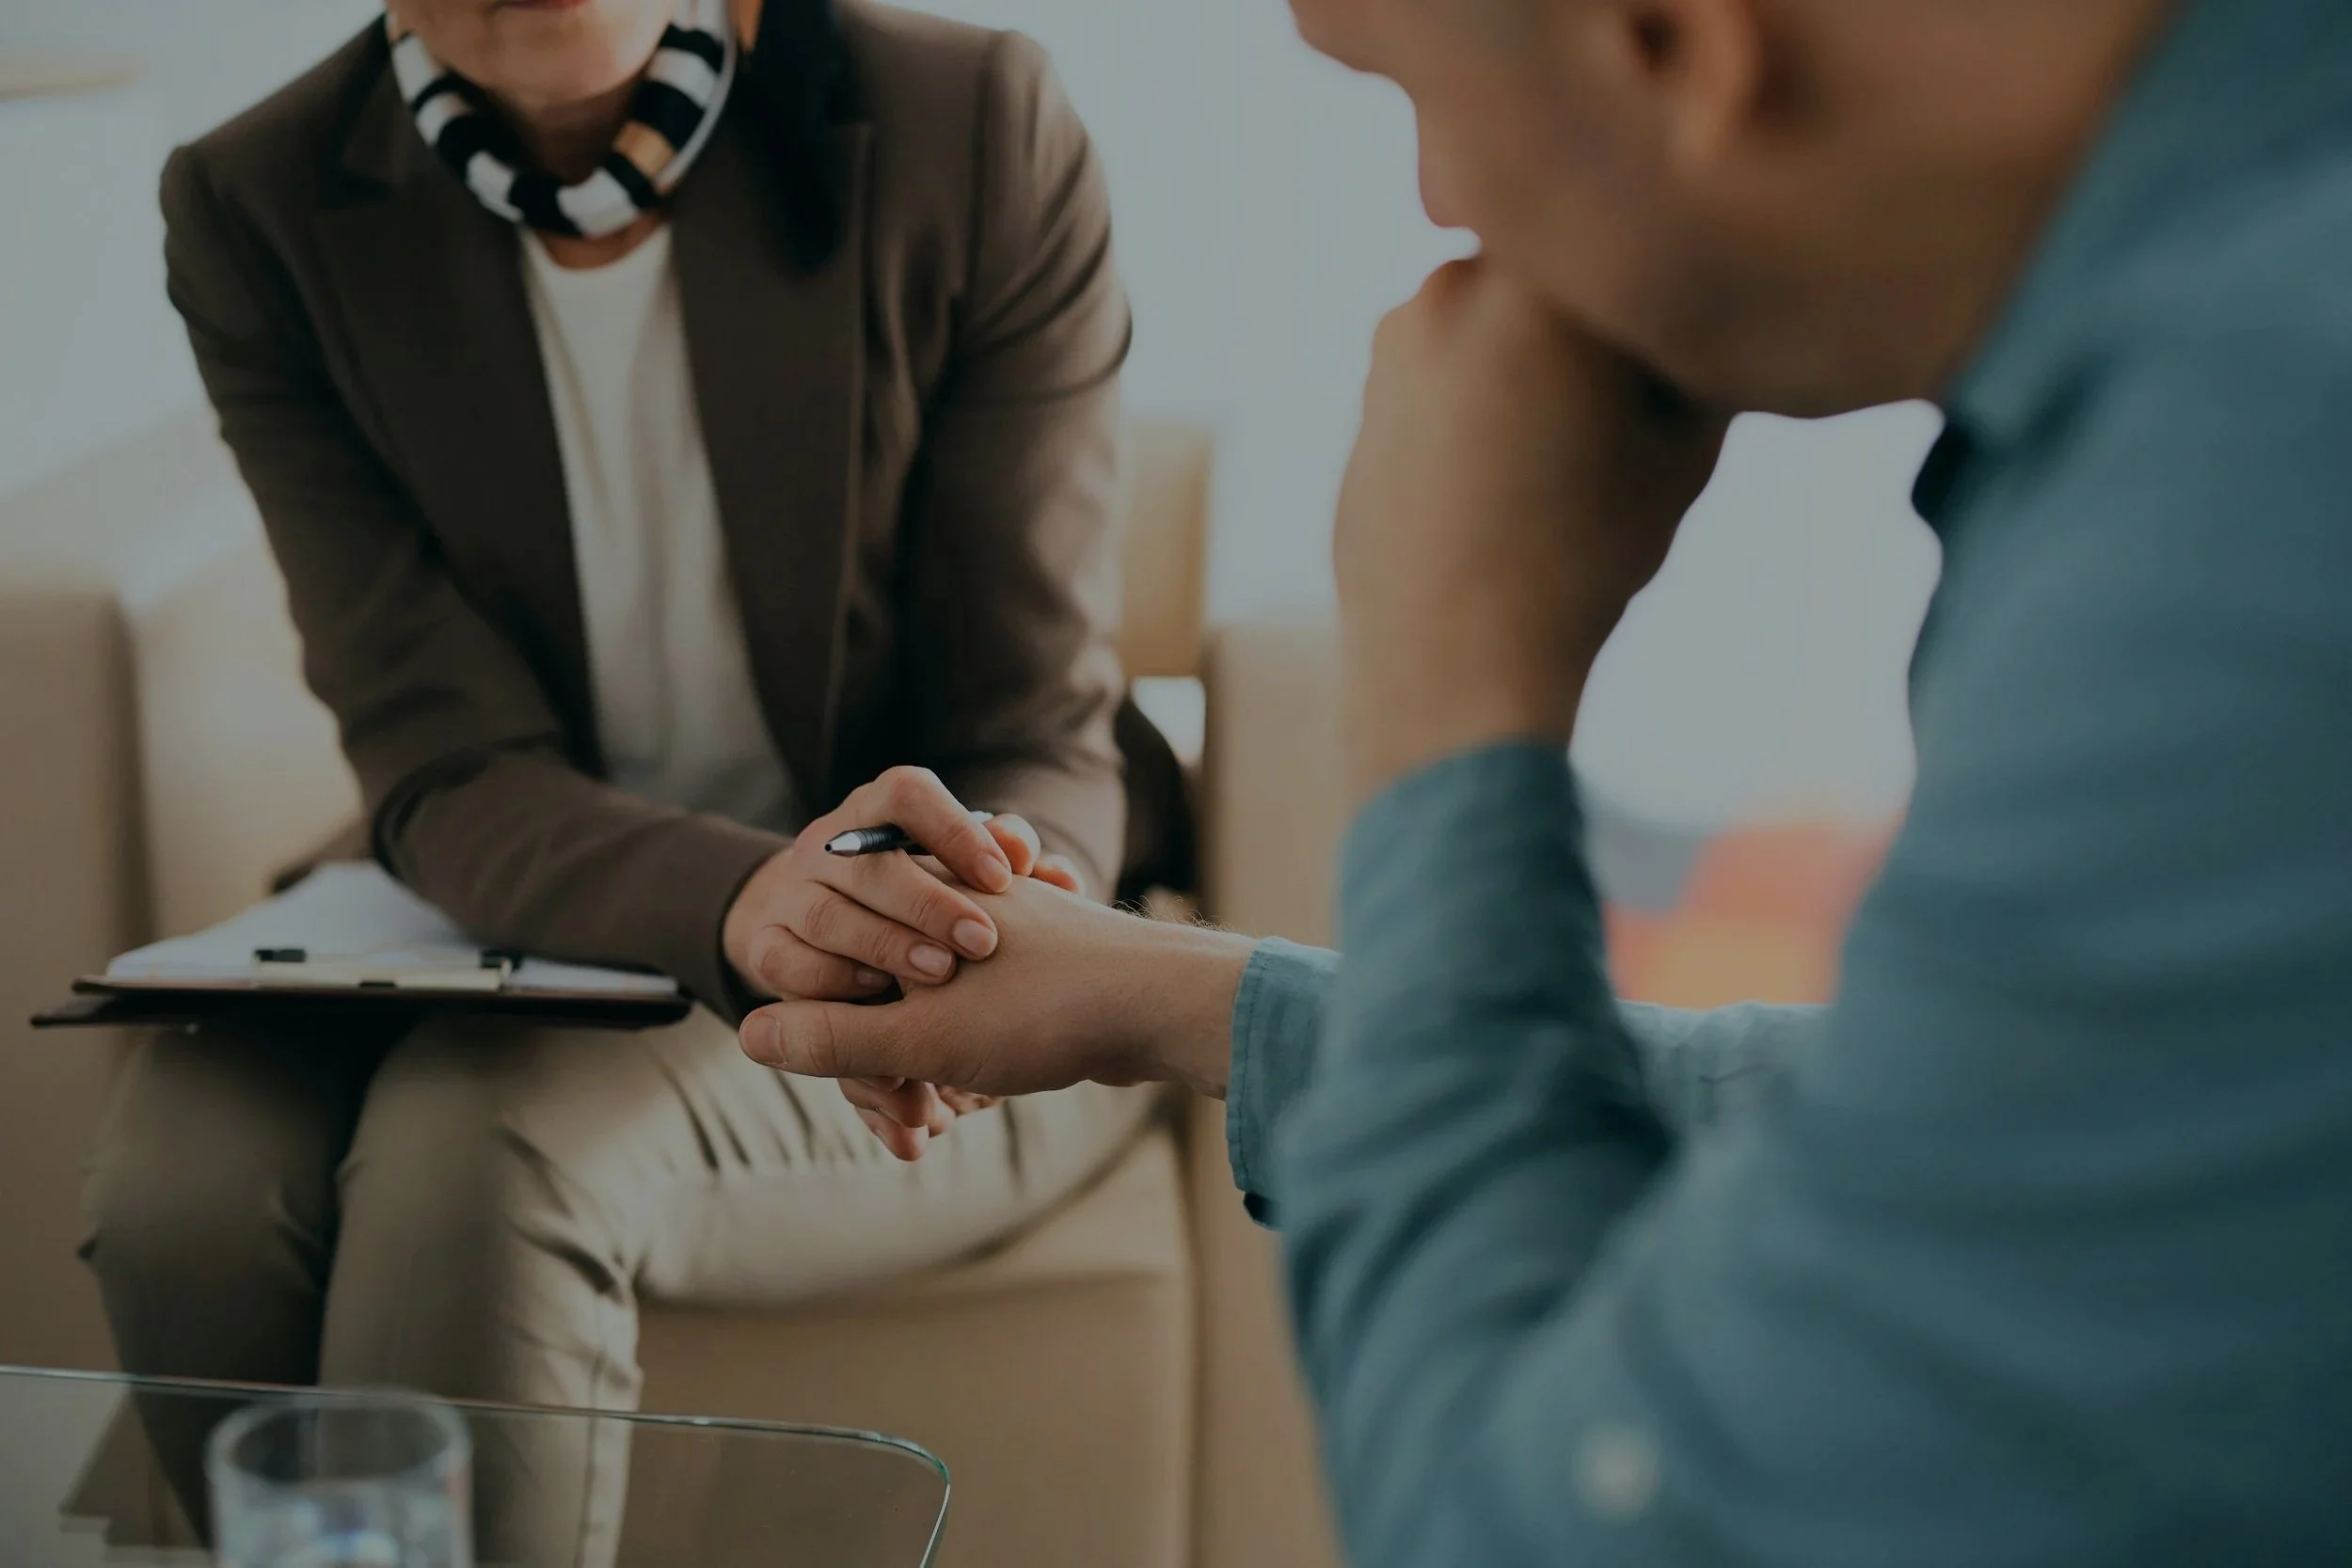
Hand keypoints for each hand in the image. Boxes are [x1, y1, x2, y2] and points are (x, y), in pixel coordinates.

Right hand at [723, 766, 1080, 1002]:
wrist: (822, 933)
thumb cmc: (919, 902)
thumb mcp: (961, 878)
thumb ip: (1008, 872)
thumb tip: (1060, 875)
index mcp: (877, 812)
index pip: (906, 793)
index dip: (953, 830)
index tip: (1003, 877)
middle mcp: (828, 845)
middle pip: (869, 863)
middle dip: (929, 903)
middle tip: (984, 942)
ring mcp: (790, 894)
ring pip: (828, 914)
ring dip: (886, 946)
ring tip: (940, 975)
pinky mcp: (765, 945)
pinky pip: (787, 963)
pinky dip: (833, 983)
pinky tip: (878, 1001)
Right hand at [740, 879, 1255, 1159]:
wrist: (1168, 1007)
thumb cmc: (1045, 1009)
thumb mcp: (920, 1034)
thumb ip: (834, 1037)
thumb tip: (748, 1033)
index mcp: (919, 901)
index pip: (834, 961)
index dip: (832, 1031)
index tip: (868, 1085)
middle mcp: (958, 906)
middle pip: (879, 999)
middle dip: (886, 1072)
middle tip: (913, 1126)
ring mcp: (1002, 939)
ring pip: (928, 1018)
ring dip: (925, 1078)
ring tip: (935, 1128)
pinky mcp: (1038, 974)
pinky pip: (974, 1026)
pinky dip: (965, 1068)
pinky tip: (975, 1105)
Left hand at [1334, 257, 1729, 800]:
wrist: (1454, 658)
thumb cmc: (1585, 554)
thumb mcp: (1685, 448)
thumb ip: (1696, 348)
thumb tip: (1703, 300)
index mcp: (1544, 282)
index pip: (1627, 237)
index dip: (1660, 300)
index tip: (1667, 377)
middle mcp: (1457, 284)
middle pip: (1557, 276)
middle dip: (1589, 327)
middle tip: (1613, 421)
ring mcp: (1397, 338)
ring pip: (1498, 323)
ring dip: (1529, 364)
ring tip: (1548, 466)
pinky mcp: (1367, 395)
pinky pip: (1447, 376)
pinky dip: (1479, 408)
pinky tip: (1496, 486)